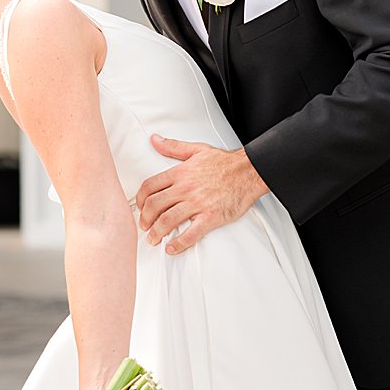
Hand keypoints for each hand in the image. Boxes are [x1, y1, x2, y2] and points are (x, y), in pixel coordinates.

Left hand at [136, 136, 266, 253]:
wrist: (249, 171)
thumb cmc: (225, 163)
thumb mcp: (196, 150)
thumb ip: (173, 147)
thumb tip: (155, 140)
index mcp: (180, 173)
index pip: (150, 186)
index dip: (140, 199)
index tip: (139, 207)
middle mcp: (185, 188)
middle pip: (154, 206)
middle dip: (145, 219)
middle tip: (144, 226)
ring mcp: (197, 204)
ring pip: (167, 220)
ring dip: (156, 233)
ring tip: (154, 239)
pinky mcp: (210, 217)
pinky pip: (190, 234)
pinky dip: (178, 244)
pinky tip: (172, 248)